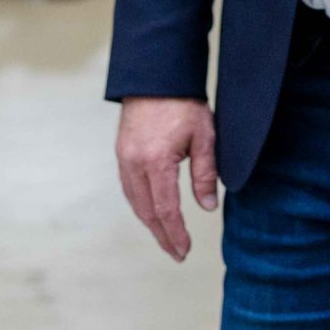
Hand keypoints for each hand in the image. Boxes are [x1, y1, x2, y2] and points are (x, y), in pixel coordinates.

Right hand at [116, 96, 217, 261]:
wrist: (156, 75)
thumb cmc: (183, 103)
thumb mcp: (204, 136)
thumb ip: (205, 174)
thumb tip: (207, 207)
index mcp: (156, 161)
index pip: (165, 209)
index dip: (175, 233)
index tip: (184, 250)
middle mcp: (134, 163)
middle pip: (146, 212)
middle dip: (162, 235)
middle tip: (178, 254)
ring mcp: (124, 158)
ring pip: (135, 202)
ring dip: (150, 223)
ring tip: (167, 238)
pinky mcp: (122, 152)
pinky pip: (129, 188)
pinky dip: (141, 205)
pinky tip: (152, 212)